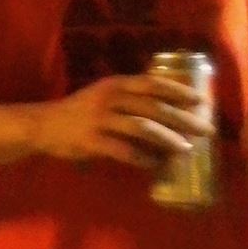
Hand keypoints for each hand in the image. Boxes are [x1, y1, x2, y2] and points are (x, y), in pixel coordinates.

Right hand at [36, 74, 210, 170]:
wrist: (42, 125)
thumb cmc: (80, 111)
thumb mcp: (103, 95)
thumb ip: (130, 98)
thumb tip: (170, 109)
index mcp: (114, 85)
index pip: (152, 83)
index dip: (178, 91)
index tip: (201, 101)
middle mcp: (108, 98)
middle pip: (153, 107)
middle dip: (183, 119)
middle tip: (205, 129)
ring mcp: (99, 120)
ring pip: (142, 128)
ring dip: (168, 139)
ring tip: (186, 148)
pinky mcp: (91, 141)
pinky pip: (123, 151)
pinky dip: (143, 159)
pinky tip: (155, 164)